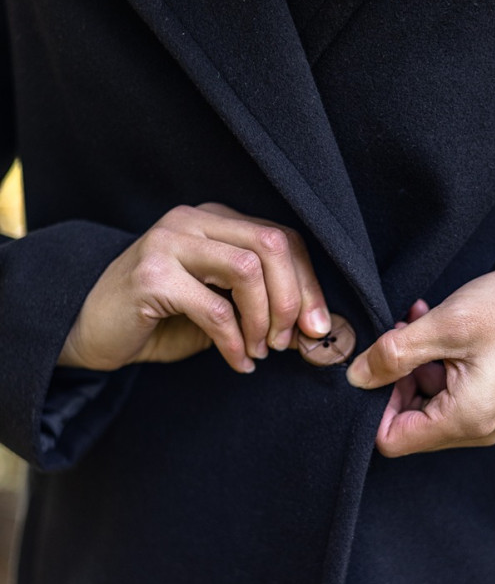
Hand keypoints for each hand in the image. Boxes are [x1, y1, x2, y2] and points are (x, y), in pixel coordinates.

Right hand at [58, 203, 330, 372]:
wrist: (89, 330)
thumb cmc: (159, 320)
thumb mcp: (219, 308)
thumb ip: (260, 307)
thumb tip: (312, 328)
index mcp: (214, 221)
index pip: (282, 238)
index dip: (308, 284)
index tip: (317, 327)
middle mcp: (193, 221)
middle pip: (272, 244)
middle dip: (293, 299)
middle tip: (291, 340)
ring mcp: (169, 243)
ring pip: (247, 268)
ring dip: (263, 319)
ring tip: (261, 350)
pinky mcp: (151, 276)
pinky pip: (214, 309)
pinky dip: (235, 342)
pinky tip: (238, 362)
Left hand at [346, 267, 494, 456]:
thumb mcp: (444, 326)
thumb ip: (393, 354)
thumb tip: (355, 376)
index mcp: (464, 420)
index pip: (393, 440)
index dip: (374, 405)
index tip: (375, 366)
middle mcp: (475, 429)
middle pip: (407, 423)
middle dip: (393, 378)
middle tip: (395, 335)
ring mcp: (484, 415)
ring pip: (424, 402)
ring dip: (411, 363)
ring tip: (415, 321)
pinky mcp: (489, 398)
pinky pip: (445, 391)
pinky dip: (431, 361)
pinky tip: (430, 324)